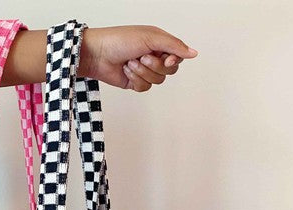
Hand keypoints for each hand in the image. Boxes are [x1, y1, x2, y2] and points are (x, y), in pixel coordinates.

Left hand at [80, 26, 197, 91]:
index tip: (166, 59)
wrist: (98, 54)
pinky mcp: (134, 82)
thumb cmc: (121, 40)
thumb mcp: (152, 38)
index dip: (173, 61)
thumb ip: (174, 46)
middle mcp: (153, 57)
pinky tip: (126, 71)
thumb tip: (194, 53)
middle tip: (142, 58)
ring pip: (157, 81)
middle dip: (155, 67)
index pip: (177, 57)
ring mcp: (144, 71)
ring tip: (130, 62)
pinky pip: (144, 88)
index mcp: (159, 44)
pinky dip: (135, 80)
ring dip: (143, 73)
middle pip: (169, 72)